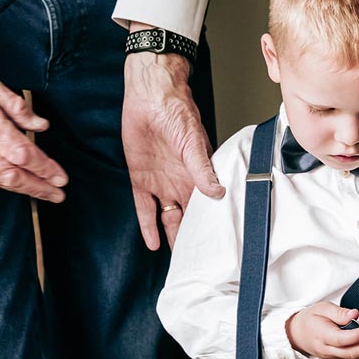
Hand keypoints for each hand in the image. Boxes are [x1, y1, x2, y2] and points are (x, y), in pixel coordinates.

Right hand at [0, 43, 67, 201]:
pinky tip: (13, 183)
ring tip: (41, 192)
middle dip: (37, 186)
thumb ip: (16, 107)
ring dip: (19, 188)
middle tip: (58, 194)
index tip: (61, 178)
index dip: (44, 168)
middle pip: (9, 173)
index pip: (21, 153)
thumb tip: (41, 127)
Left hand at [122, 44, 223, 250]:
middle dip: (190, 239)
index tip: (216, 247)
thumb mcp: (193, 142)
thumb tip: (217, 192)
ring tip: (175, 260)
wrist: (150, 96)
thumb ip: (202, 169)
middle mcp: (181, 183)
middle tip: (196, 262)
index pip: (206, 208)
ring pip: (167, 218)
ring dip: (170, 236)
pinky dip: (148, 225)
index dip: (210, 227)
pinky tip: (152, 243)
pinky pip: (144, 207)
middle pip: (187, 218)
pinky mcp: (140, 179)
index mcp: (198, 176)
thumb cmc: (177, 112)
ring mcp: (161, 183)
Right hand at [286, 302, 358, 358]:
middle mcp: (328, 350)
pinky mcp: (340, 358)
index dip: (355, 336)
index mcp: (321, 336)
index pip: (340, 339)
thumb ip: (338, 313)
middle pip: (351, 352)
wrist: (299, 334)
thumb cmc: (311, 318)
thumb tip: (354, 314)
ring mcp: (335, 357)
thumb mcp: (321, 308)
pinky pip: (356, 355)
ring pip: (356, 355)